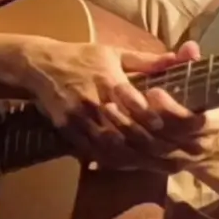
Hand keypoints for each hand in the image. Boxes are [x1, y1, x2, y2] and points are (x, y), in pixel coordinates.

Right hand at [20, 38, 208, 170]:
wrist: (40, 66)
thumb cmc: (83, 57)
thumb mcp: (114, 52)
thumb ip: (146, 60)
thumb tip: (177, 58)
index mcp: (107, 79)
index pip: (130, 101)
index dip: (147, 115)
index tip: (163, 125)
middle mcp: (93, 101)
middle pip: (122, 128)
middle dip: (146, 143)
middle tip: (169, 153)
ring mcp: (79, 118)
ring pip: (108, 144)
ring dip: (132, 157)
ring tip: (155, 166)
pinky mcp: (68, 129)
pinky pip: (91, 150)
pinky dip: (110, 159)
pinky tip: (128, 166)